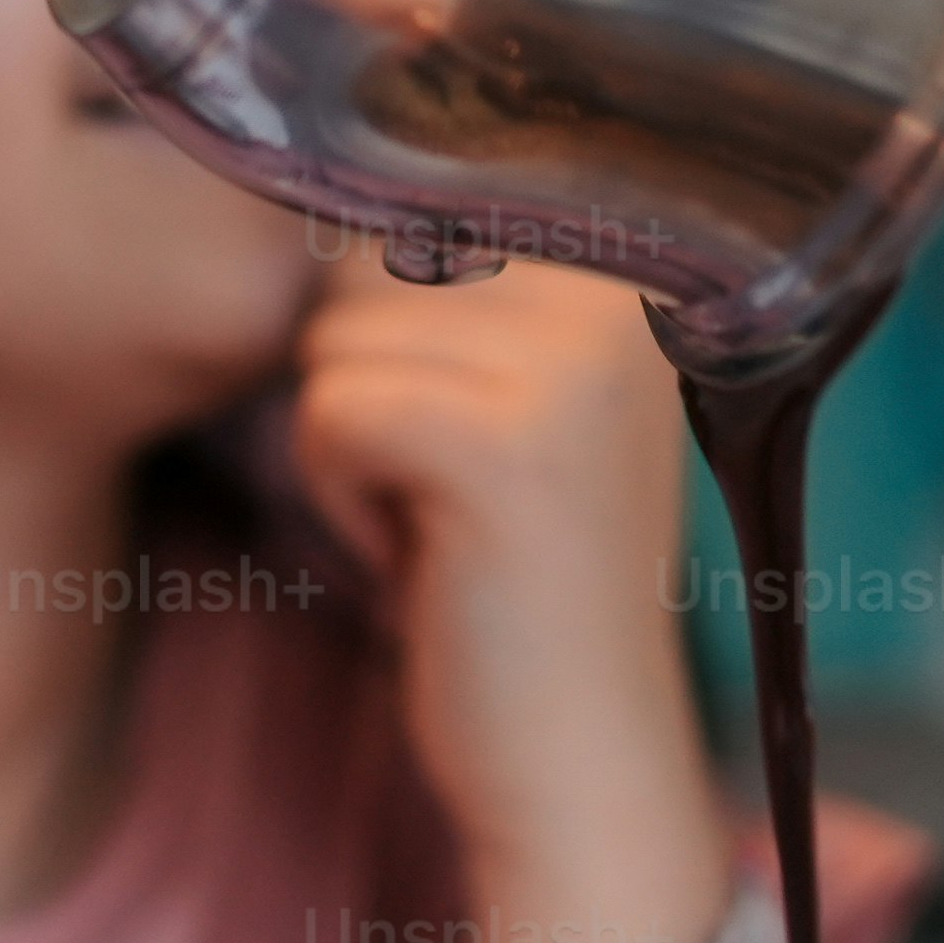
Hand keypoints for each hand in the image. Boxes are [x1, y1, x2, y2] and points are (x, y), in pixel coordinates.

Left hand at [282, 246, 740, 942]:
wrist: (574, 764)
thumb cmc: (512, 585)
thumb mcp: (500, 399)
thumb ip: (448, 282)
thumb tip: (314, 178)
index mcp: (629, 266)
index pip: (419, 202)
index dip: (390, 329)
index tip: (462, 440)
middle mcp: (618, 298)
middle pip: (362, 265)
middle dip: (366, 388)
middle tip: (454, 497)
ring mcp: (572, 369)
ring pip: (333, 341)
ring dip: (352, 450)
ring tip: (448, 530)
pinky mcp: (506, 446)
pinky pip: (329, 414)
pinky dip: (344, 500)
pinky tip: (424, 564)